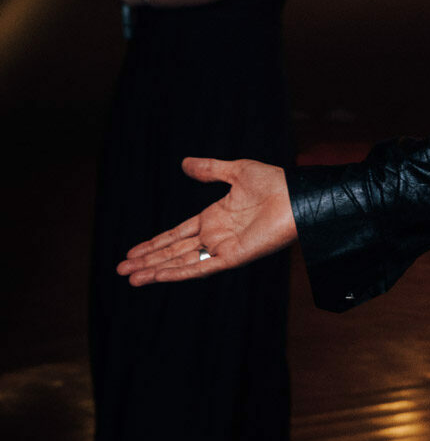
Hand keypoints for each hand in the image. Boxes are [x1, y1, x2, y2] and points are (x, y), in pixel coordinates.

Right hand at [118, 158, 295, 284]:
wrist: (298, 195)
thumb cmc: (275, 183)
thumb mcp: (237, 171)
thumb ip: (210, 170)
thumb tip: (185, 163)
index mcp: (215, 218)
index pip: (176, 235)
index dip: (154, 243)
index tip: (132, 252)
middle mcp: (216, 235)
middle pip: (174, 251)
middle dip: (148, 261)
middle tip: (121, 269)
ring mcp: (224, 248)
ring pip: (183, 262)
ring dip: (156, 270)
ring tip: (131, 277)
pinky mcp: (234, 256)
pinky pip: (202, 268)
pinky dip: (179, 272)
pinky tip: (158, 276)